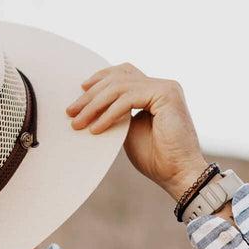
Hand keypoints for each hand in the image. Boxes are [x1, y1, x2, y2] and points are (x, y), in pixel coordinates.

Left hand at [66, 63, 210, 200]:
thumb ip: (117, 115)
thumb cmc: (156, 159)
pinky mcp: (166, 95)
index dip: (100, 78)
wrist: (178, 174)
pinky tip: (95, 128)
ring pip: (120, 87)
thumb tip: (93, 108)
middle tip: (71, 111)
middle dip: (91, 95)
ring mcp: (165, 87)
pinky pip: (128, 99)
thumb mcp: (129, 132)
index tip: (80, 92)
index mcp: (155, 90)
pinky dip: (109, 114)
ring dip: (94, 105)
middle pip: (118, 78)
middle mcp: (162, 85)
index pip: (124, 73)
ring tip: (78, 123)